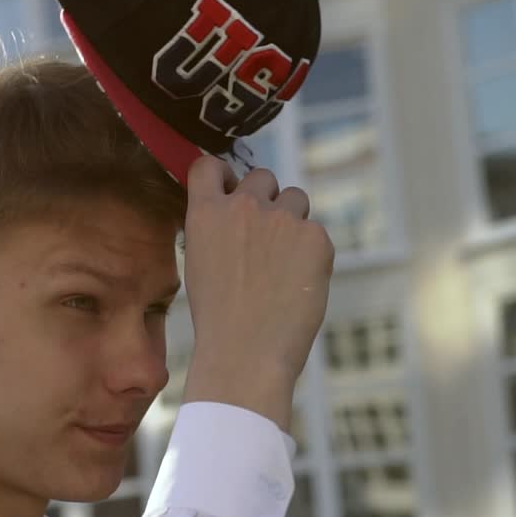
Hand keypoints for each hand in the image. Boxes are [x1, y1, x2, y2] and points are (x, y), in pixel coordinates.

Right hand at [179, 156, 333, 431]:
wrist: (246, 351)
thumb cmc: (218, 318)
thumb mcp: (199, 263)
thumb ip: (216, 229)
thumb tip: (236, 215)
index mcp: (206, 212)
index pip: (210, 165)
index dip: (223, 175)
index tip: (230, 189)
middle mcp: (244, 205)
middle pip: (262, 176)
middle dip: (265, 198)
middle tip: (265, 237)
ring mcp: (283, 219)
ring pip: (295, 198)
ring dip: (291, 220)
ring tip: (283, 262)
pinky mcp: (316, 237)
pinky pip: (316, 232)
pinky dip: (311, 252)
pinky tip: (297, 283)